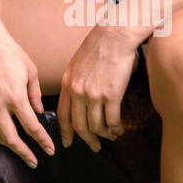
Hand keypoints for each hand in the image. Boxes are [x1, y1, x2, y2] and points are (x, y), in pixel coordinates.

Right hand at [0, 17, 55, 168]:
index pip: (31, 127)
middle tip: (32, 160)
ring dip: (6, 145)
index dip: (42, 141)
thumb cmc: (9, 52)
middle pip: (11, 138)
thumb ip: (36, 95)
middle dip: (23, 152)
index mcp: (16, 96)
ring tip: (16, 149)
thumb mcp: (31, 71)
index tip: (49, 149)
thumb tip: (38, 112)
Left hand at [57, 25, 141, 152]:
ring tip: (112, 135)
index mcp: (67, 83)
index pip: (62, 114)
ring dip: (105, 135)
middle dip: (87, 140)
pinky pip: (112, 121)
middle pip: (79, 125)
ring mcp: (94, 94)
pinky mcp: (111, 94)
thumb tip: (78, 99)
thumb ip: (74, 82)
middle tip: (94, 147)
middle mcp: (77, 91)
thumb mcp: (76, 64)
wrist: (114, 35)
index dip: (65, 131)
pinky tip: (120, 129)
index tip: (67, 142)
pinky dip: (116, 128)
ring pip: (96, 126)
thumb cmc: (98, 46)